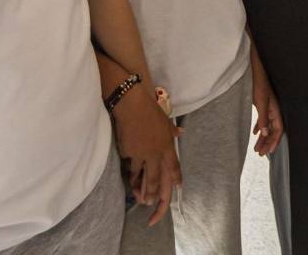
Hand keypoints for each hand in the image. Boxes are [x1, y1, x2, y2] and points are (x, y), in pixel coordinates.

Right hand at [110, 87, 181, 225]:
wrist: (132, 105)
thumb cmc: (151, 110)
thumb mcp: (166, 120)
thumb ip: (172, 131)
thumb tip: (180, 133)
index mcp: (167, 145)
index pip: (174, 166)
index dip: (176, 178)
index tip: (178, 186)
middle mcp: (155, 153)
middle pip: (154, 178)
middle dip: (152, 192)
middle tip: (149, 202)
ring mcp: (140, 154)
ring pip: (138, 174)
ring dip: (137, 185)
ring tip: (137, 195)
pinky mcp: (127, 152)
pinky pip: (128, 160)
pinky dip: (128, 163)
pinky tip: (126, 166)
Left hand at [250, 46, 283, 155]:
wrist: (258, 71)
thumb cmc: (260, 85)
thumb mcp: (260, 102)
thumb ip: (263, 118)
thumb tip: (264, 133)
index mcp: (276, 111)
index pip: (278, 131)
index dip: (273, 142)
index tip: (267, 152)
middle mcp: (275, 111)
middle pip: (273, 130)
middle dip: (267, 142)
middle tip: (260, 153)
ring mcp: (270, 108)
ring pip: (267, 126)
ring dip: (262, 137)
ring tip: (256, 147)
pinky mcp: (264, 104)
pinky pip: (264, 119)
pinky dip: (260, 127)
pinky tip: (255, 132)